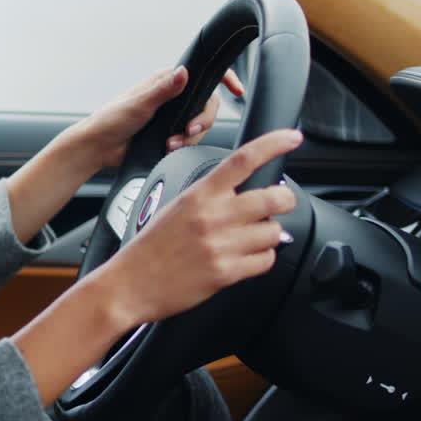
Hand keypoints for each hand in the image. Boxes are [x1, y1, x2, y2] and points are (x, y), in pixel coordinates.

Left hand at [78, 66, 244, 170]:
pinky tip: (169, 148)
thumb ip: (162, 90)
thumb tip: (184, 72)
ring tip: (170, 144)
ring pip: (200, 124)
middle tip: (188, 131)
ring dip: (190, 137)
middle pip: (208, 104)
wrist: (98, 148)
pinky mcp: (170, 133)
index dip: (224, 79)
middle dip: (203, 120)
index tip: (237, 90)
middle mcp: (172, 96)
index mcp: (165, 81)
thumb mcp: (138, 104)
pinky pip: (189, 139)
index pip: (202, 73)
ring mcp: (173, 116)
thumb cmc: (110, 120)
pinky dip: (184, 145)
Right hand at [98, 128, 302, 326]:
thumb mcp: (174, 208)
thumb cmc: (150, 247)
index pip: (243, 160)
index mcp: (199, 195)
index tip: (291, 137)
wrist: (129, 283)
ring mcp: (222, 245)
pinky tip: (242, 259)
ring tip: (248, 239)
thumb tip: (245, 194)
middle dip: (285, 200)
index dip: (273, 144)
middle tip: (279, 203)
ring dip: (268, 235)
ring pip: (275, 232)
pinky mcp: (227, 273)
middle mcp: (213, 217)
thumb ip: (209, 198)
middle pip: (274, 197)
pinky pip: (266, 260)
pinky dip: (260, 259)